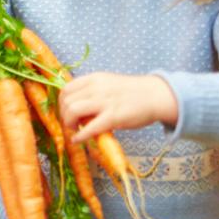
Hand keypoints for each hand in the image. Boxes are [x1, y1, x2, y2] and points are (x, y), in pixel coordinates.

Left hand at [59, 73, 177, 142]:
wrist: (155, 95)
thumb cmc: (133, 92)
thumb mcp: (109, 85)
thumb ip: (93, 92)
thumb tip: (77, 108)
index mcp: (95, 78)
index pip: (66, 89)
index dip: (62, 104)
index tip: (67, 112)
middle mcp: (97, 87)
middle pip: (66, 101)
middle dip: (64, 115)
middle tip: (72, 123)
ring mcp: (105, 102)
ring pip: (72, 111)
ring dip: (69, 123)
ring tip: (76, 130)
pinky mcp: (113, 117)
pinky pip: (88, 128)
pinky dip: (79, 136)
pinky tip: (78, 139)